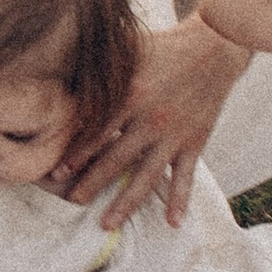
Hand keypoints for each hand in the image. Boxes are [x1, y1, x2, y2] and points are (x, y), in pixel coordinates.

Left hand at [58, 22, 238, 231]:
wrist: (214, 48)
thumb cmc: (164, 47)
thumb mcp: (129, 48)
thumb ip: (99, 62)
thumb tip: (61, 59)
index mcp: (131, 95)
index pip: (97, 131)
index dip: (76, 153)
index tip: (56, 172)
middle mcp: (151, 119)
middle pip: (116, 159)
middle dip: (92, 183)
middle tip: (72, 202)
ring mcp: (174, 135)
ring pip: (146, 176)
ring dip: (126, 203)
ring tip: (108, 223)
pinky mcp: (195, 142)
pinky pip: (185, 177)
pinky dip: (180, 200)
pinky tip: (172, 223)